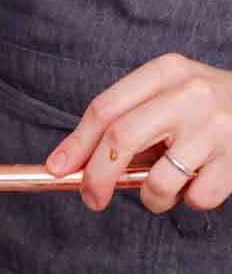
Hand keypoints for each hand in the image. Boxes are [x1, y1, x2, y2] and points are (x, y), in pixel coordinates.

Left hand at [46, 54, 231, 212]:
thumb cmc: (206, 108)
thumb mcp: (167, 96)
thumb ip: (126, 121)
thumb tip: (72, 166)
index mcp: (166, 72)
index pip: (105, 109)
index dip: (75, 144)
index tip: (57, 170)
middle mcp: (190, 94)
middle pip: (120, 139)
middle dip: (96, 178)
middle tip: (92, 198)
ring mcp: (217, 127)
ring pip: (157, 180)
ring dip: (149, 198)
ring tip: (161, 190)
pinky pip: (195, 198)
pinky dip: (188, 201)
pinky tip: (199, 182)